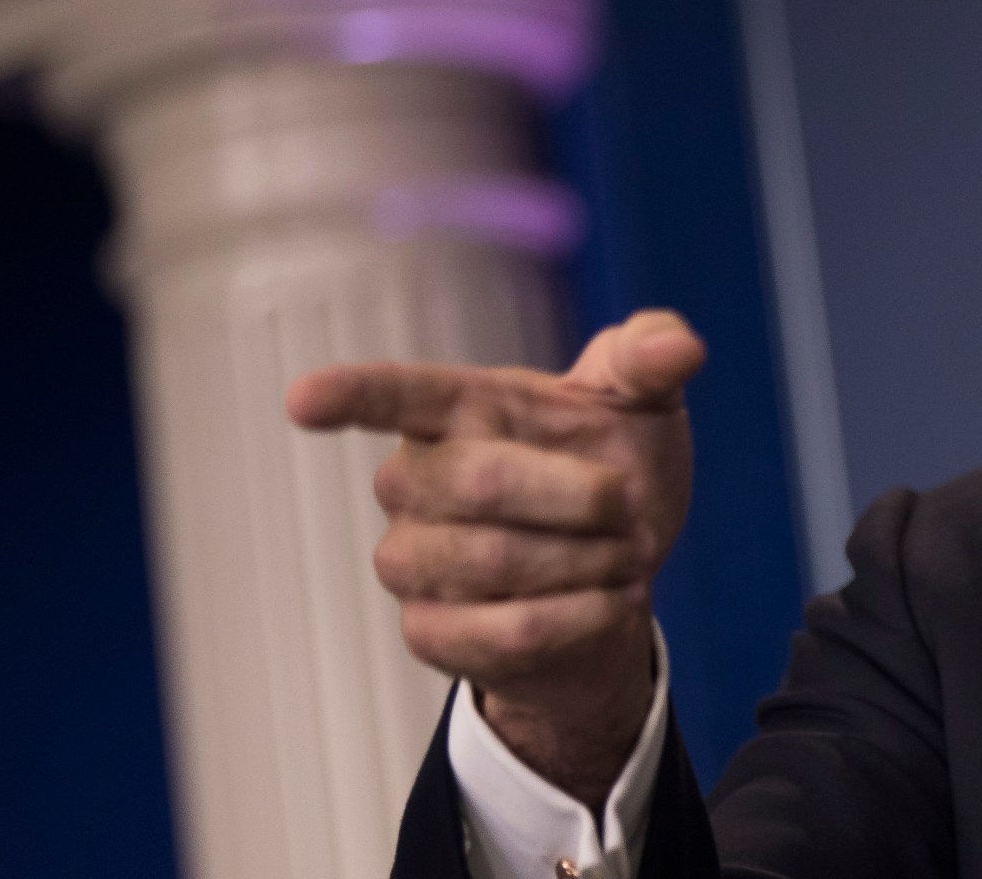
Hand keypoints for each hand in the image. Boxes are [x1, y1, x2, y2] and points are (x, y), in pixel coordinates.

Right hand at [286, 309, 703, 808]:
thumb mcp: (644, 405)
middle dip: (581, 496)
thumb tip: (678, 347)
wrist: (623, 580)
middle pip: (479, 482)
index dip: (348, 395)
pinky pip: (505, 632)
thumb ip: (652, 359)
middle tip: (630, 506)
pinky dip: (578, 619)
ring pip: (493, 561)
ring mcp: (410, 561)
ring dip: (585, 560)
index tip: (303, 400)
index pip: (392, 393)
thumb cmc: (616, 473)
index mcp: (455, 411)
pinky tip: (609, 604)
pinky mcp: (431, 634)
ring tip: (623, 556)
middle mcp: (413, 482)